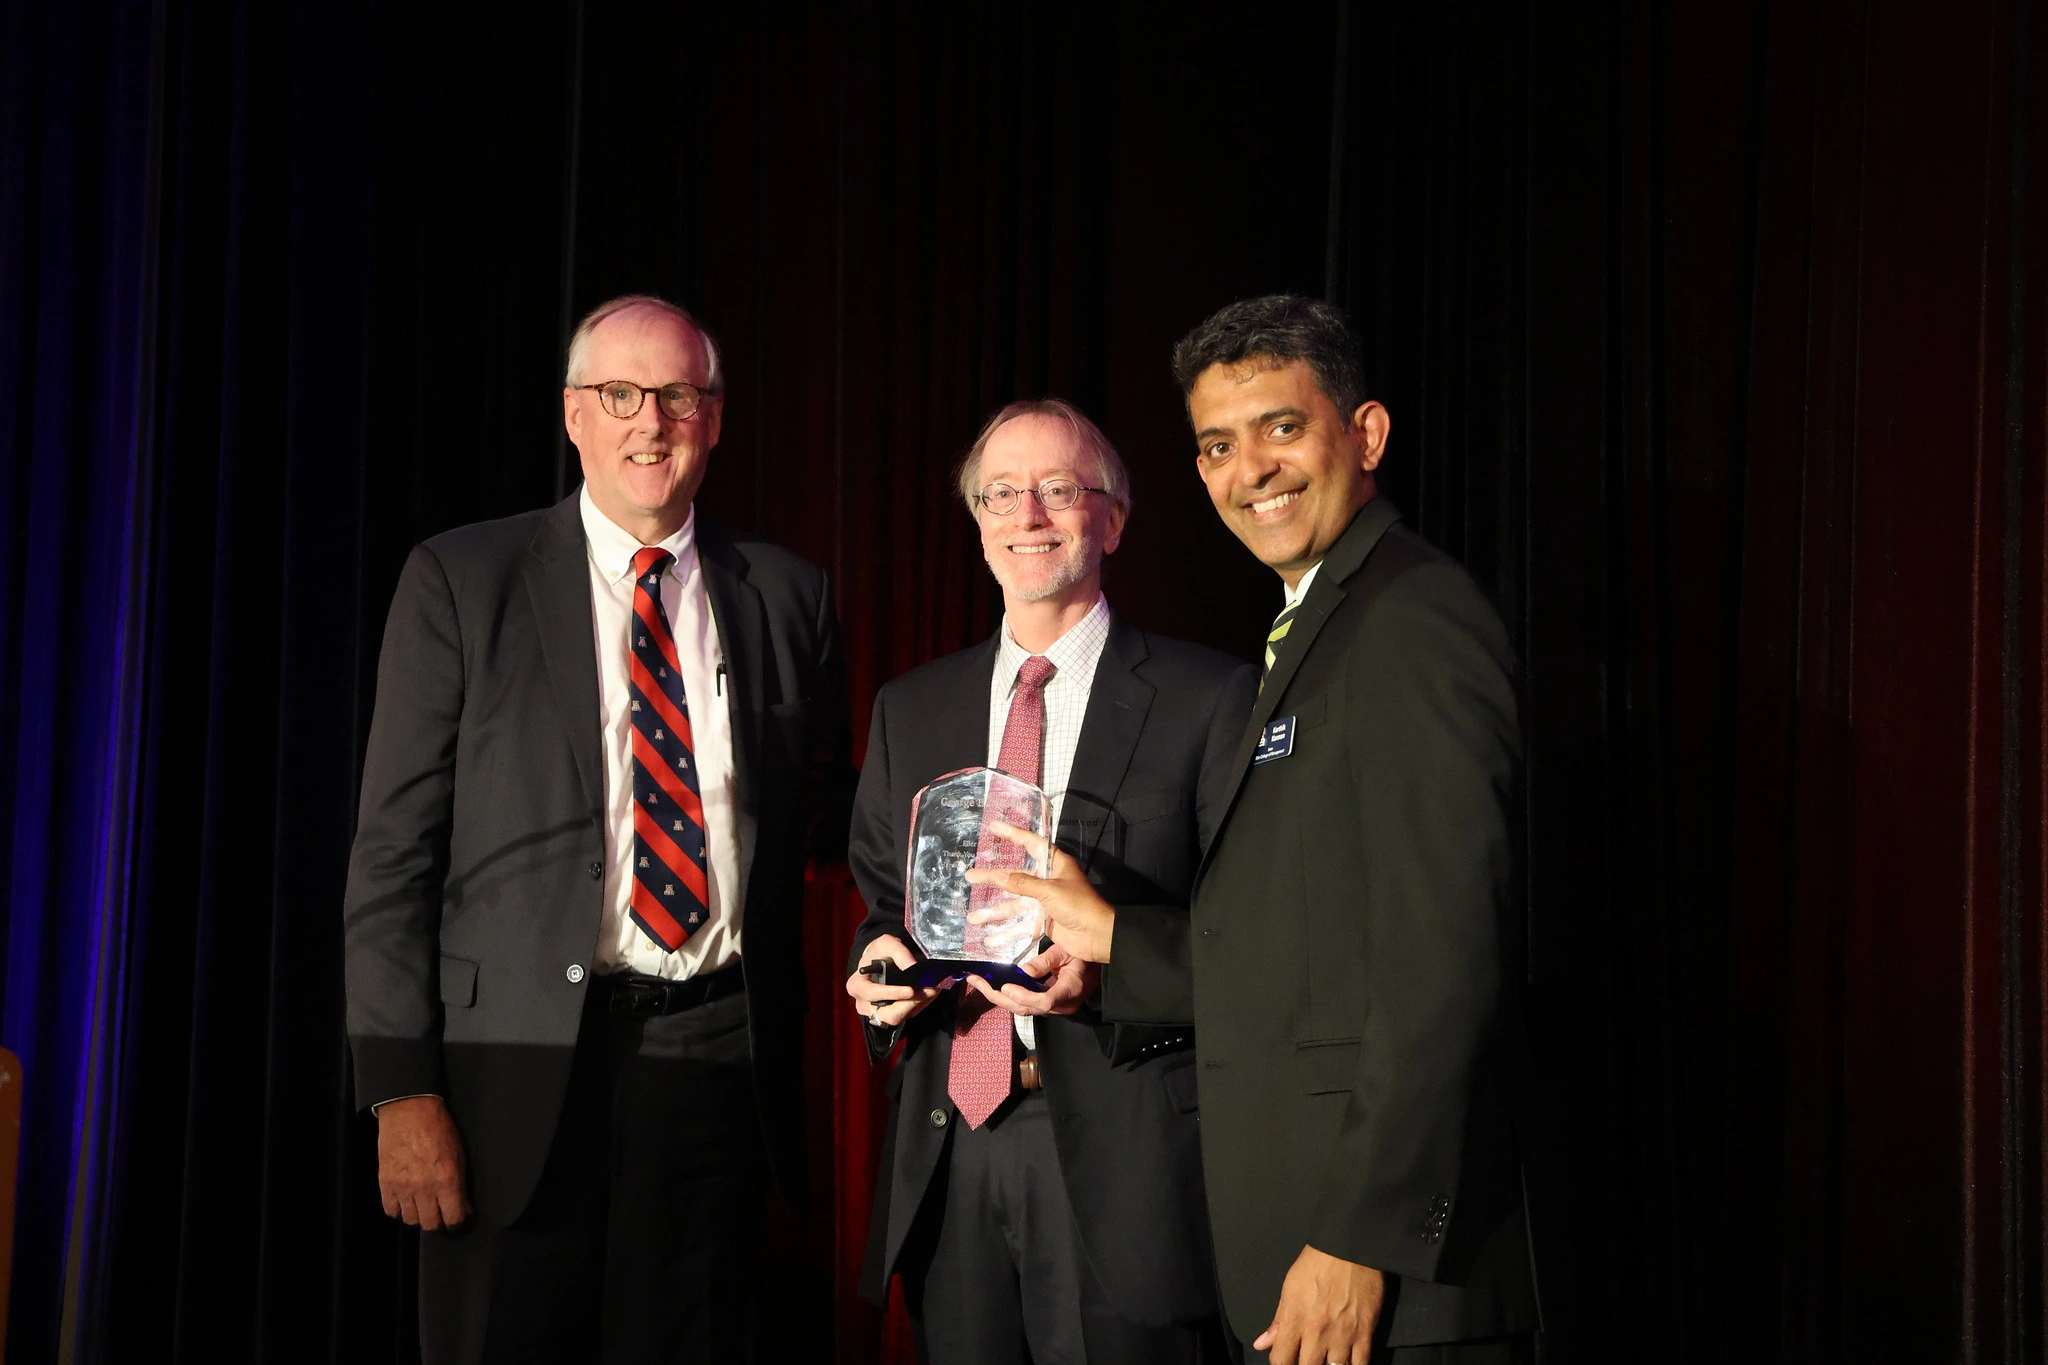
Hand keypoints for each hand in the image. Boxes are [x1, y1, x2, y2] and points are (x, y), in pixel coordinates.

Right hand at [375, 1095, 470, 1230]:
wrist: (409, 1111)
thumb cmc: (439, 1128)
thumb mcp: (459, 1155)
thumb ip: (459, 1184)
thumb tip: (463, 1207)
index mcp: (447, 1180)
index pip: (453, 1219)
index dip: (458, 1223)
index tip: (460, 1221)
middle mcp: (424, 1188)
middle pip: (431, 1225)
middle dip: (439, 1223)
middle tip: (442, 1214)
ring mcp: (402, 1187)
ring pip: (411, 1220)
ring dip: (419, 1216)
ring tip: (424, 1206)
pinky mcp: (385, 1183)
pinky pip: (391, 1211)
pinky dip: (399, 1210)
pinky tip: (406, 1202)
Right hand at [844, 932, 944, 1029]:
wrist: (881, 960)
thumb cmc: (879, 953)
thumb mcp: (886, 944)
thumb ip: (898, 952)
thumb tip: (912, 966)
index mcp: (857, 986)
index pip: (872, 994)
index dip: (892, 994)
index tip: (910, 990)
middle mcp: (865, 1004)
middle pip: (889, 1015)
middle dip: (910, 1004)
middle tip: (928, 990)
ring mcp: (878, 1013)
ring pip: (901, 1017)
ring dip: (919, 1004)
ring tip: (932, 989)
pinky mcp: (892, 1015)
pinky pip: (908, 1015)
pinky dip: (921, 1004)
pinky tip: (929, 992)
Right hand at [964, 822, 1116, 963]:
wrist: (1098, 936)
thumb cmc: (1079, 905)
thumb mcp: (1049, 890)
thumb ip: (1023, 883)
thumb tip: (999, 876)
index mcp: (1055, 864)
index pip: (1031, 844)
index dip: (1012, 834)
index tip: (994, 827)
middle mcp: (1048, 880)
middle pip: (1015, 876)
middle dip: (993, 879)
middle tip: (970, 876)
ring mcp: (1044, 902)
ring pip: (1014, 904)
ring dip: (995, 912)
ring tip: (973, 916)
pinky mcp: (1043, 921)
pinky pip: (1021, 925)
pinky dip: (1006, 932)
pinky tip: (989, 938)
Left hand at [964, 941, 1097, 1016]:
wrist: (1100, 969)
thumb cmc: (1086, 956)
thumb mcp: (1067, 952)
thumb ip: (1046, 961)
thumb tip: (1023, 971)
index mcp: (1070, 991)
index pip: (1044, 1001)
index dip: (1023, 996)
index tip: (1006, 986)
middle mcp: (1061, 1006)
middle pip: (1026, 1008)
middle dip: (998, 997)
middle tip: (977, 982)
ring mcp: (1054, 1008)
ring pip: (1022, 1008)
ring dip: (999, 997)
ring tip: (978, 982)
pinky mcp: (1048, 1005)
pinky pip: (1026, 1004)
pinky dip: (1008, 996)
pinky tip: (993, 985)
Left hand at [1253, 1245, 1385, 1364]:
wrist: (1348, 1248)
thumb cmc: (1315, 1264)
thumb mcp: (1289, 1288)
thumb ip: (1277, 1321)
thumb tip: (1261, 1344)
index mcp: (1294, 1320)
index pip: (1281, 1360)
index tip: (1286, 1361)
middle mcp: (1316, 1332)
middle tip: (1308, 1358)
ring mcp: (1342, 1335)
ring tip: (1326, 1360)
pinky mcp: (1365, 1333)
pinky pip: (1360, 1364)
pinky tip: (1347, 1363)